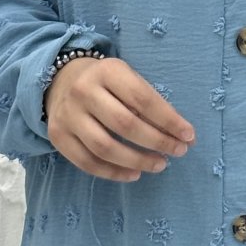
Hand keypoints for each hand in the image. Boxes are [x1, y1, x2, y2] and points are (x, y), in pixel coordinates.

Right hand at [45, 55, 195, 180]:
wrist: (62, 81)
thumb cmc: (108, 84)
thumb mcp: (128, 80)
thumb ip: (151, 103)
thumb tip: (182, 135)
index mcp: (107, 71)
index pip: (142, 99)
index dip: (168, 120)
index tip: (188, 136)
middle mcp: (84, 91)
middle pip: (125, 124)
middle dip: (157, 142)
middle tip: (177, 152)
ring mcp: (68, 115)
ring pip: (105, 147)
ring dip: (137, 161)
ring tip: (159, 165)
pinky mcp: (58, 136)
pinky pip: (87, 162)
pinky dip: (113, 173)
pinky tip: (134, 174)